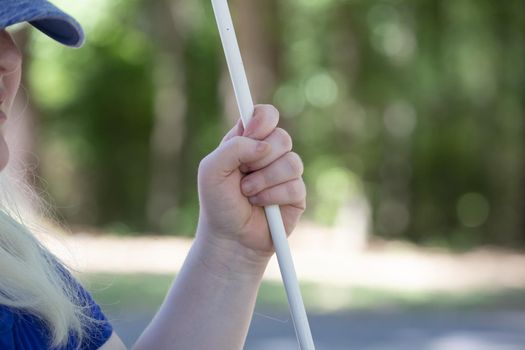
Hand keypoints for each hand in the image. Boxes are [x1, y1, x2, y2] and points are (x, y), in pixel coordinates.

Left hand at [196, 105, 305, 257]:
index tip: (250, 133)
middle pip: (282, 137)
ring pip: (291, 162)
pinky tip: (262, 205)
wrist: (230, 237)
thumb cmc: (218, 202)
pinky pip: (295, 186)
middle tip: (243, 174)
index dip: (262, 120)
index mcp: (248, 141)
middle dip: (260, 159)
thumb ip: (232, 148)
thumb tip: (264, 145)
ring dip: (265, 181)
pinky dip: (273, 196)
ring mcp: (285, 173)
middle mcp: (269, 153)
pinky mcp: (296, 193)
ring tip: (249, 194)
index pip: (265, 115)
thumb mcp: (211, 170)